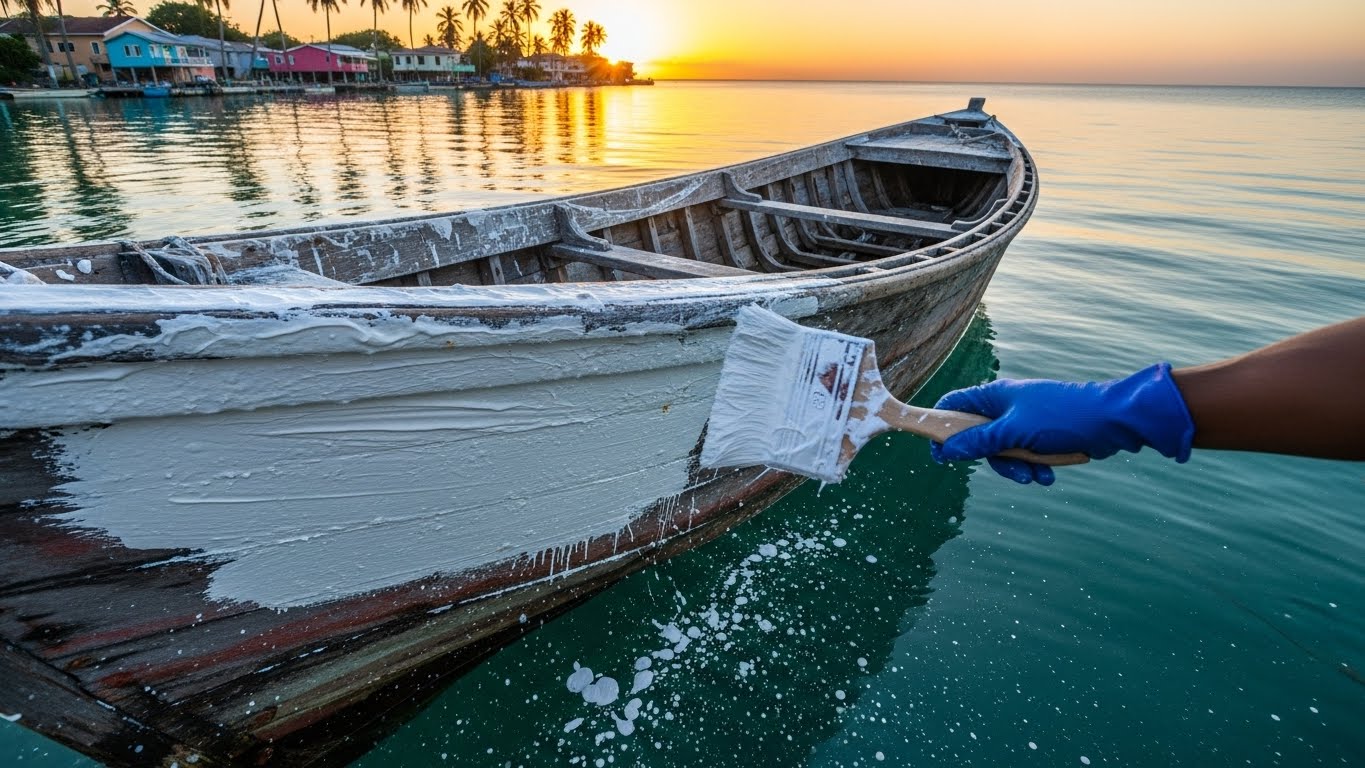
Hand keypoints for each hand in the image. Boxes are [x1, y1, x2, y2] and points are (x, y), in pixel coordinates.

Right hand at [929, 363, 1194, 484]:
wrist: (1110, 421)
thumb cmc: (1061, 418)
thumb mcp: (1013, 433)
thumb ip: (978, 442)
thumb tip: (945, 449)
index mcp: (993, 396)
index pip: (951, 406)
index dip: (940, 429)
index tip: (940, 453)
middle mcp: (1005, 407)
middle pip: (976, 438)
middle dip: (993, 459)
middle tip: (1010, 467)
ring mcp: (1023, 421)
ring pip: (1002, 452)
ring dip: (1017, 468)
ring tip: (1036, 474)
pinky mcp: (1041, 436)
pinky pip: (1024, 457)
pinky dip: (1034, 467)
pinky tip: (1049, 473)